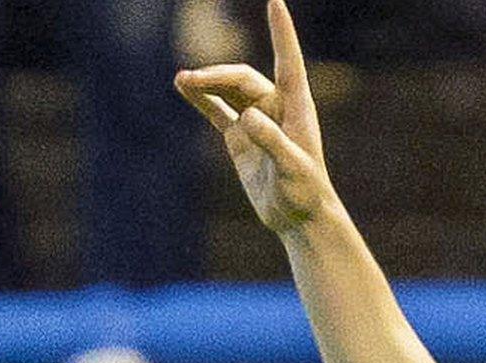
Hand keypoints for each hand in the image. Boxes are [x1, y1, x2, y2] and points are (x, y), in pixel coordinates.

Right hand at [175, 0, 333, 233]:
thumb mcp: (291, 168)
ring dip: (205, 83)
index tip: (275, 1)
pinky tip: (184, 87)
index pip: (288, 61)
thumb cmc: (305, 193)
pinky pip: (217, 110)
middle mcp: (276, 108)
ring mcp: (256, 120)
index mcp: (296, 107)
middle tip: (188, 80)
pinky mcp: (240, 137)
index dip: (281, 32)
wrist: (299, 217)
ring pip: (227, 91)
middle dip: (216, 76)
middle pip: (242, 79)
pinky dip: (201, 98)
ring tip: (180, 80)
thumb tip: (247, 117)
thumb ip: (272, 142)